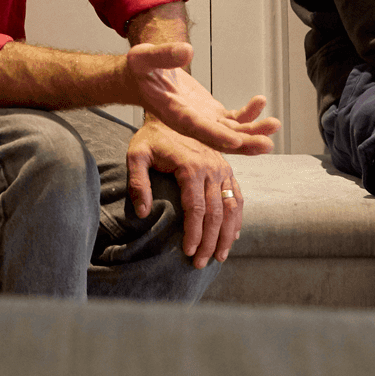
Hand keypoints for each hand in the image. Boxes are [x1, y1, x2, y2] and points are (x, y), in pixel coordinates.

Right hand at [125, 42, 279, 155]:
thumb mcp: (144, 56)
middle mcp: (190, 123)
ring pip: (231, 132)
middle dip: (244, 142)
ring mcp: (202, 120)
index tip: (235, 140)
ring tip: (274, 125)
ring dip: (253, 131)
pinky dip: (248, 114)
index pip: (197, 128)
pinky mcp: (210, 113)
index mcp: (174, 113)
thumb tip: (187, 51)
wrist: (140, 77)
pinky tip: (261, 102)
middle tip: (266, 143)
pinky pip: (233, 119)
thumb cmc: (140, 68)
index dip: (216, 135)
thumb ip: (164, 55)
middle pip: (219, 138)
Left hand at [127, 117, 243, 268]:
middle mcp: (212, 168)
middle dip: (210, 242)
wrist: (170, 112)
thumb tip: (142, 212)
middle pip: (216, 213)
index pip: (196, 209)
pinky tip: (232, 235)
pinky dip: (237, 218)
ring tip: (220, 257)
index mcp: (192, 166)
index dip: (194, 234)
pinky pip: (237, 196)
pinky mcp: (226, 168)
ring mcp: (223, 168)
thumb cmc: (151, 137)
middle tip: (202, 263)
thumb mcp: (136, 155)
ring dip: (227, 235)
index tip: (189, 253)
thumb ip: (138, 183)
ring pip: (232, 208)